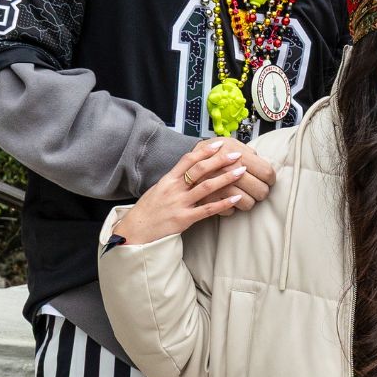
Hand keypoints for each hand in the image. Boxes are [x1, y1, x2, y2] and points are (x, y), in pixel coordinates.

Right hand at [114, 142, 253, 244]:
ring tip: (241, 171)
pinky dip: (223, 203)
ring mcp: (179, 204)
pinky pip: (207, 210)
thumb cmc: (147, 210)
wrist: (135, 232)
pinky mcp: (184, 219)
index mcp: (167, 180)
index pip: (187, 159)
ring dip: (226, 178)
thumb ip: (174, 180)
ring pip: (206, 187)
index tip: (219, 144)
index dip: (204, 151)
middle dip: (220, 160)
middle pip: (200, 170)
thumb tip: (190, 170)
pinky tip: (236, 198)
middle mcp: (174, 189)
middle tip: (236, 154)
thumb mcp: (158, 189)